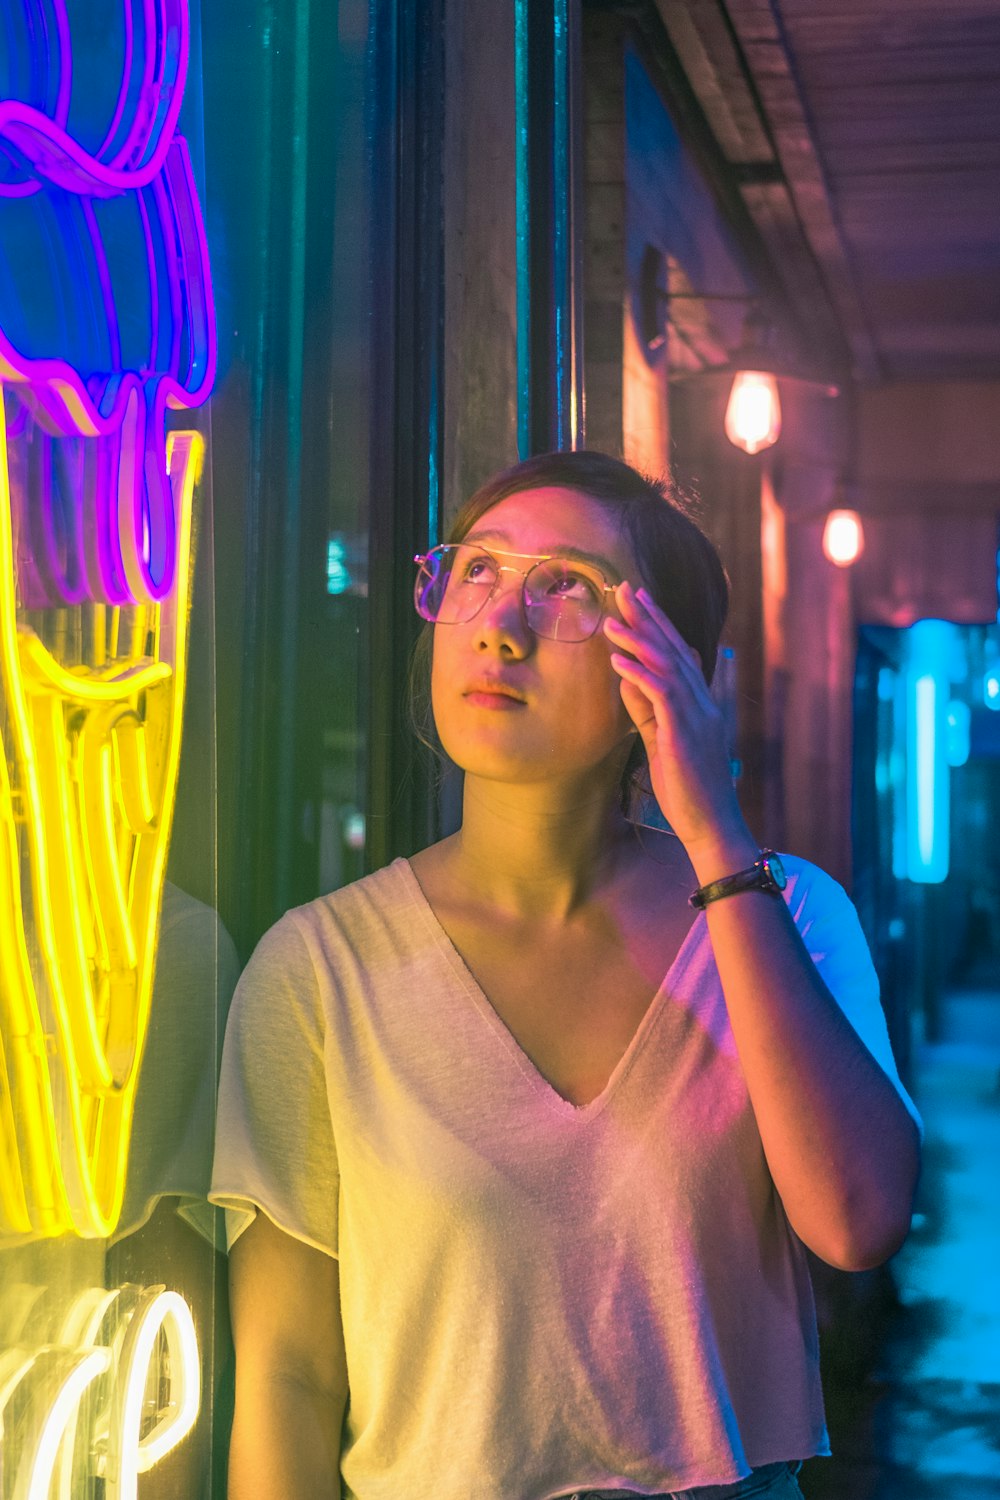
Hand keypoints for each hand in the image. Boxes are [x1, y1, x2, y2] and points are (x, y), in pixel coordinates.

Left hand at [603, 580, 747, 852]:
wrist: (711, 825)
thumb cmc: (687, 789)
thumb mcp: (661, 742)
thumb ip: (646, 710)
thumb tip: (626, 680)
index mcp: (700, 704)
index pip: (679, 654)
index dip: (659, 624)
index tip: (639, 599)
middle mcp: (703, 703)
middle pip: (675, 649)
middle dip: (649, 617)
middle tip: (626, 588)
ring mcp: (697, 716)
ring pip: (668, 665)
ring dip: (638, 640)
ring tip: (611, 620)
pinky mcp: (685, 733)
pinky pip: (662, 693)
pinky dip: (639, 673)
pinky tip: (618, 660)